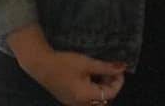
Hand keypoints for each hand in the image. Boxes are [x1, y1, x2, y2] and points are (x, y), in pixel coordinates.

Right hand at [7, 23, 126, 104]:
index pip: (111, 94)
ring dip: (102, 87)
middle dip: (111, 85)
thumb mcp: (88, 63)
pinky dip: (93, 88)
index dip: (118, 81)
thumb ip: (107, 67)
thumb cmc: (64, 63)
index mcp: (85, 97)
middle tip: (111, 70)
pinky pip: (86, 98)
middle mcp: (79, 104)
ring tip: (101, 71)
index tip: (119, 69)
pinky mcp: (69, 99)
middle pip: (104, 100)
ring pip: (95, 99)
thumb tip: (124, 67)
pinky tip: (92, 75)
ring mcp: (73, 103)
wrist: (41, 65)